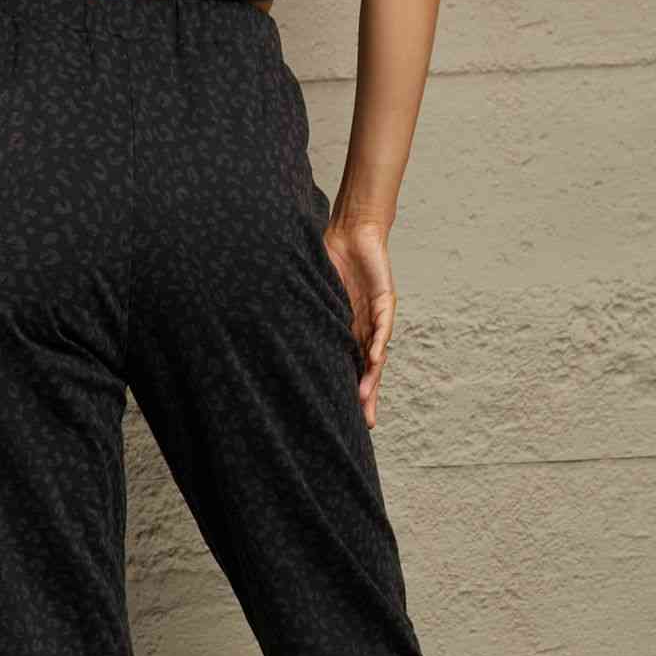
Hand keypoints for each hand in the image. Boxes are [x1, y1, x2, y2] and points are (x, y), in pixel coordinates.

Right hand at [323, 222, 396, 429]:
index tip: (345, 419)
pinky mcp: (384, 300)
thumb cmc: (332, 261)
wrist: (353, 232)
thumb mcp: (315, 296)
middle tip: (366, 423)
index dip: (349, 392)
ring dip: (371, 376)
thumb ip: (306, 314)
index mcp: (348, 332)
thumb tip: (270, 328)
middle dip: (366, 397)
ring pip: (376, 354)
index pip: (350, 368)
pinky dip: (378, 342)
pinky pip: (382, 325)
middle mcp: (364, 329)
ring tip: (365, 398)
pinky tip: (374, 360)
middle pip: (367, 370)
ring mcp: (376, 317)